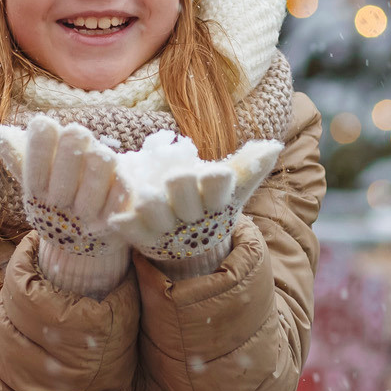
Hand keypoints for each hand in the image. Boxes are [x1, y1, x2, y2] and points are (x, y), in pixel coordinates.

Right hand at [0, 115, 131, 296]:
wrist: (84, 242)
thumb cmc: (59, 197)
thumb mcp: (37, 181)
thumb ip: (21, 157)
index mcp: (38, 196)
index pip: (33, 171)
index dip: (38, 146)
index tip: (42, 122)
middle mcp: (59, 209)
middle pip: (65, 177)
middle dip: (71, 148)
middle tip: (77, 131)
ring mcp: (86, 219)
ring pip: (94, 187)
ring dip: (98, 162)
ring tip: (101, 150)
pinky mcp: (112, 225)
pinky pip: (118, 201)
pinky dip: (120, 184)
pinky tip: (121, 172)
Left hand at [110, 134, 282, 275]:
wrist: (192, 245)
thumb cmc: (212, 205)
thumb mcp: (232, 187)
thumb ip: (249, 166)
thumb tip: (273, 145)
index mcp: (214, 202)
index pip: (219, 191)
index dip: (218, 185)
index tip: (218, 174)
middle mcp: (190, 217)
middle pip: (187, 203)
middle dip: (183, 191)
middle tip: (177, 178)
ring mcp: (165, 228)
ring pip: (158, 218)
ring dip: (153, 209)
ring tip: (147, 197)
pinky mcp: (142, 235)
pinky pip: (133, 232)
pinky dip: (127, 227)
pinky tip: (117, 219)